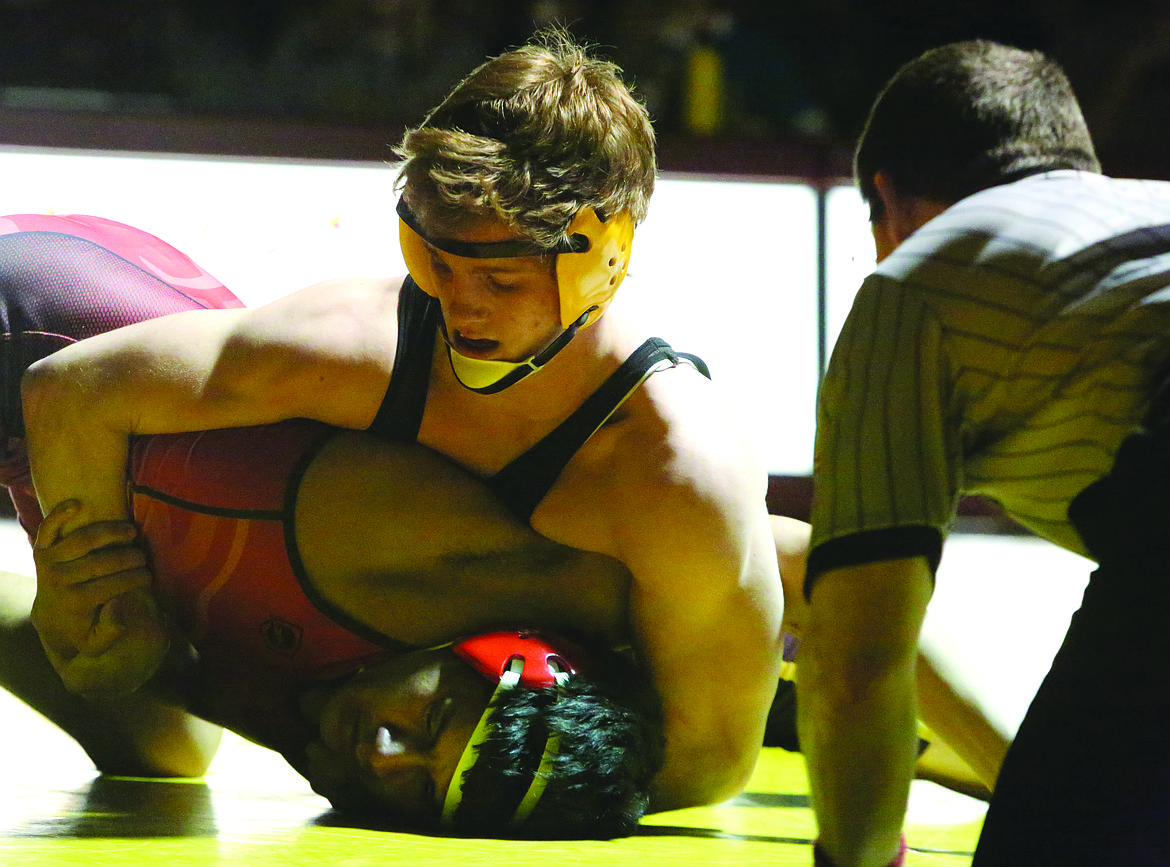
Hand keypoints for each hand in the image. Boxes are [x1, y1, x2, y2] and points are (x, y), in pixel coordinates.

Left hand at [30, 500, 169, 695]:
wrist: (51, 617)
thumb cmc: (82, 627)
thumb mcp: (96, 643)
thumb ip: (111, 631)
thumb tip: (119, 605)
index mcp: (74, 603)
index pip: (113, 585)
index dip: (138, 578)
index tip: (150, 577)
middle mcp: (59, 581)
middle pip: (101, 562)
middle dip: (130, 558)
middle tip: (144, 558)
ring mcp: (48, 563)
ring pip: (83, 540)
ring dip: (111, 532)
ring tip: (132, 532)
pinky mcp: (41, 549)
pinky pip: (48, 528)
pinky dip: (60, 513)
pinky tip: (78, 504)